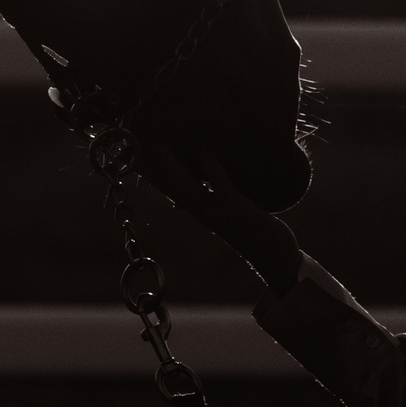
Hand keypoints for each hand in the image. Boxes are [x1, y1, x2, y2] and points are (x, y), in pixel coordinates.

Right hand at [144, 144, 304, 292]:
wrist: (275, 258)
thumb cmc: (250, 232)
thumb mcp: (222, 215)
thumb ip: (204, 201)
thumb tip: (178, 198)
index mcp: (199, 211)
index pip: (168, 189)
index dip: (149, 173)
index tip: (130, 155)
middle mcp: (204, 214)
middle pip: (170, 189)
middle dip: (150, 169)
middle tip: (131, 148)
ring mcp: (219, 214)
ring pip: (189, 191)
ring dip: (172, 170)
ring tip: (157, 148)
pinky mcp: (238, 211)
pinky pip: (222, 189)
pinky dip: (212, 171)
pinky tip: (204, 153)